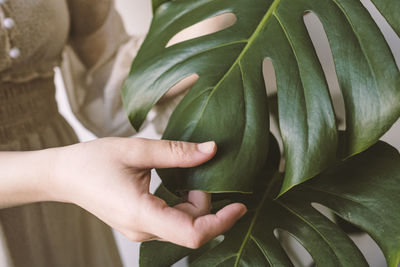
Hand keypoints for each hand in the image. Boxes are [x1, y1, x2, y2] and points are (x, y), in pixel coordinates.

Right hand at [49, 137, 246, 247]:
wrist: (64, 175)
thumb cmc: (93, 161)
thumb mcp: (136, 150)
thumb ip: (177, 152)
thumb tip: (212, 150)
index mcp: (141, 213)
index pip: (192, 234)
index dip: (221, 222)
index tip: (240, 205)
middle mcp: (142, 229)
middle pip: (192, 227)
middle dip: (205, 201)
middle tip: (197, 168)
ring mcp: (140, 230)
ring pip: (183, 225)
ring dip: (194, 202)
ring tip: (183, 172)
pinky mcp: (140, 224)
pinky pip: (172, 221)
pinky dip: (183, 204)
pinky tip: (177, 182)